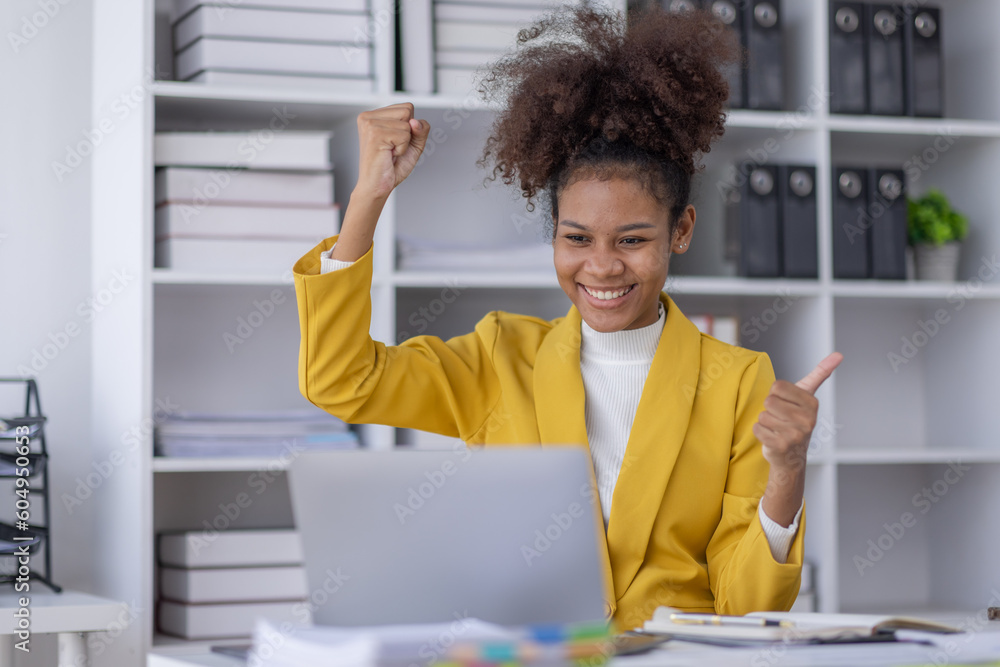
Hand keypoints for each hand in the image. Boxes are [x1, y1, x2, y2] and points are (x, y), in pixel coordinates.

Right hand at [355, 102, 430, 198]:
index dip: (409, 128)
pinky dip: (402, 149)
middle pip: (407, 110)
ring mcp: (370, 123)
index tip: (394, 142)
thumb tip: (414, 121)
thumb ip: (420, 129)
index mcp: (374, 115)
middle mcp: (368, 116)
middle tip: (392, 148)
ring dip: (404, 143)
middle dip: (407, 133)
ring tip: (389, 152)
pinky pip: (404, 135)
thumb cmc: (391, 167)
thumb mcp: (413, 144)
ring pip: (407, 124)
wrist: (377, 186)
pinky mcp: (374, 133)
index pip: (407, 107)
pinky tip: (388, 155)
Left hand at [753, 352, 843, 471]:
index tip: (786, 404)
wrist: (791, 455)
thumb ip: (820, 373)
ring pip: (763, 415)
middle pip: (769, 401)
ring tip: (777, 428)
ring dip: (765, 421)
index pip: (778, 386)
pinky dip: (760, 432)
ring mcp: (795, 434)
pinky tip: (772, 437)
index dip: (776, 394)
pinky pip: (757, 428)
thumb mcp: (808, 394)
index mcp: (812, 403)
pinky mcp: (781, 446)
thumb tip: (838, 354)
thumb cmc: (796, 419)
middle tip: (781, 418)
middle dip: (770, 409)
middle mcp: (807, 419)